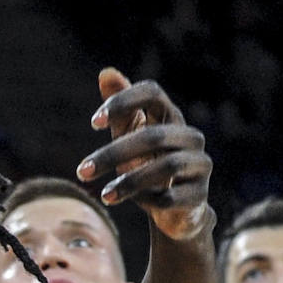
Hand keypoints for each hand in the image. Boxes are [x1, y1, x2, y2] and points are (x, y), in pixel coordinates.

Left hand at [77, 67, 211, 240]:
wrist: (174, 209)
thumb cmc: (147, 165)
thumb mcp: (130, 137)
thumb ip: (120, 111)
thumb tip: (105, 73)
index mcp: (171, 116)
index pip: (152, 93)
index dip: (123, 102)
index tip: (94, 123)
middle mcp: (190, 136)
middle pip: (153, 137)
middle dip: (114, 154)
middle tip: (83, 170)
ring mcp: (199, 165)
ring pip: (166, 167)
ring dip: (129, 182)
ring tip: (103, 194)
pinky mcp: (200, 195)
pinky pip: (170, 196)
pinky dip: (146, 200)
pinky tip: (125, 203)